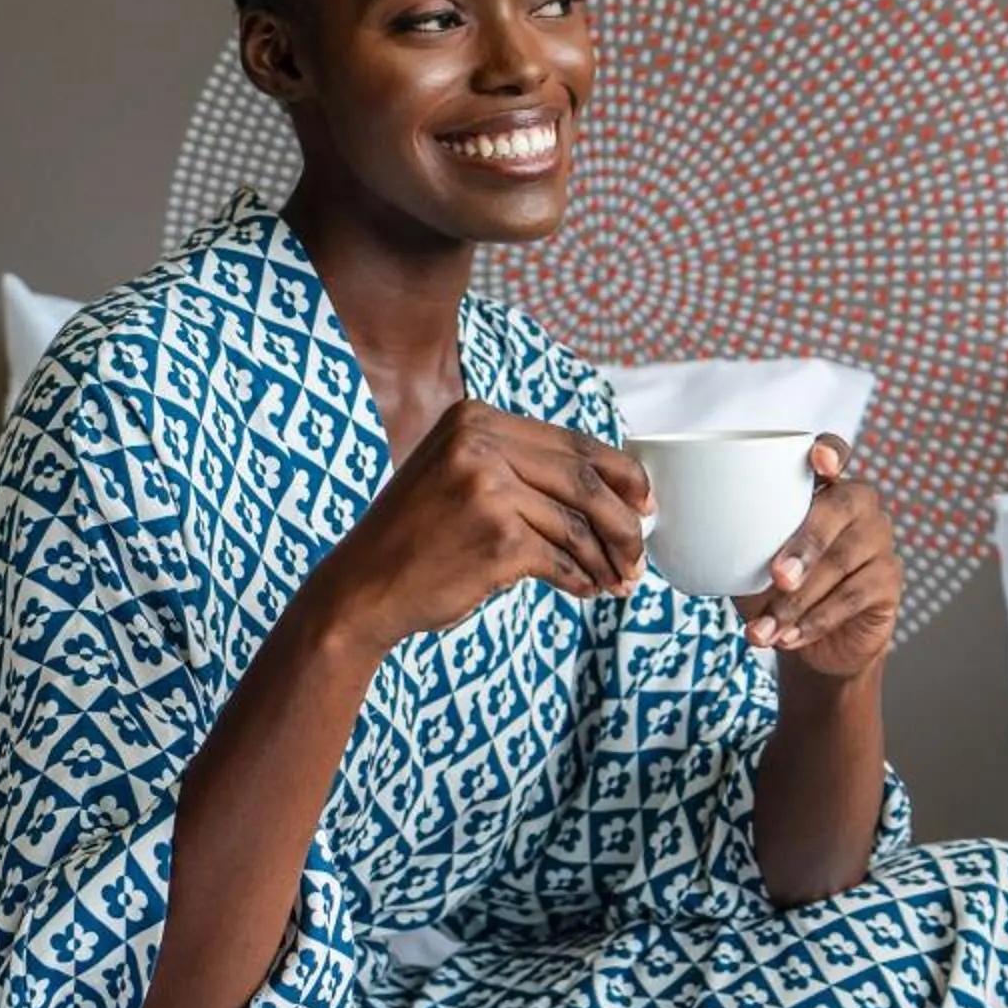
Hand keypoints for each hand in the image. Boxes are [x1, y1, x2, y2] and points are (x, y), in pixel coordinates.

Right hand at [314, 401, 649, 649]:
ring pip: (578, 525)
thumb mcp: (458, 475)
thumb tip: (614, 490)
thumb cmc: (417, 538)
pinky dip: (580, 580)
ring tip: (616, 582)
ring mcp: (487, 489)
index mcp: (475, 417)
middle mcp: (480, 443)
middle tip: (640, 555)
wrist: (361, 589)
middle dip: (624, 523)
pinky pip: (561, 560)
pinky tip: (584, 590)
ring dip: (605, 560)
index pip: (572, 442)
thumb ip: (519, 467)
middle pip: (584, 481)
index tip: (646, 503)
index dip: (621, 474)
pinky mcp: (496, 538)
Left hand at [733, 438, 899, 681]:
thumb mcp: (746, 563)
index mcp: (822, 485)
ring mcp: (879, 540)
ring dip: (798, 600)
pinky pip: (853, 596)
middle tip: (777, 577)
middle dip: (806, 544)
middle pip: (839, 508)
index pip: (835, 451)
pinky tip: (788, 636)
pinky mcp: (890, 580)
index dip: (831, 450)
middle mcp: (858, 504)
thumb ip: (729, 539)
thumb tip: (681, 523)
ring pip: (842, 561)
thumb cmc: (774, 589)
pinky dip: (816, 620)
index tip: (819, 460)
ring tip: (764, 629)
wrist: (813, 644)